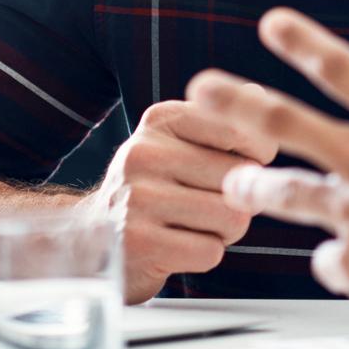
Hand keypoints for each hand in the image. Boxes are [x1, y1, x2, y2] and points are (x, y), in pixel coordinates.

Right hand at [82, 100, 275, 302]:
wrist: (92, 238)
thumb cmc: (155, 189)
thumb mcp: (178, 144)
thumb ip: (222, 122)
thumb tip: (256, 93)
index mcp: (161, 120)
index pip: (241, 131)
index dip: (256, 158)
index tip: (237, 167)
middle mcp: (144, 152)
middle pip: (241, 178)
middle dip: (238, 200)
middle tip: (207, 205)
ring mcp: (138, 198)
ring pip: (233, 217)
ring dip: (225, 231)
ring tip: (192, 226)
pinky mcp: (139, 243)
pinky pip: (211, 252)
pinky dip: (205, 255)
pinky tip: (177, 248)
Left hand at [186, 8, 348, 332]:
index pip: (344, 69)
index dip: (305, 42)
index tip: (272, 24)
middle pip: (286, 123)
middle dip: (238, 103)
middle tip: (200, 89)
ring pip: (291, 195)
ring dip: (258, 190)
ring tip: (233, 189)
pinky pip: (335, 265)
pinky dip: (334, 266)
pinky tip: (333, 272)